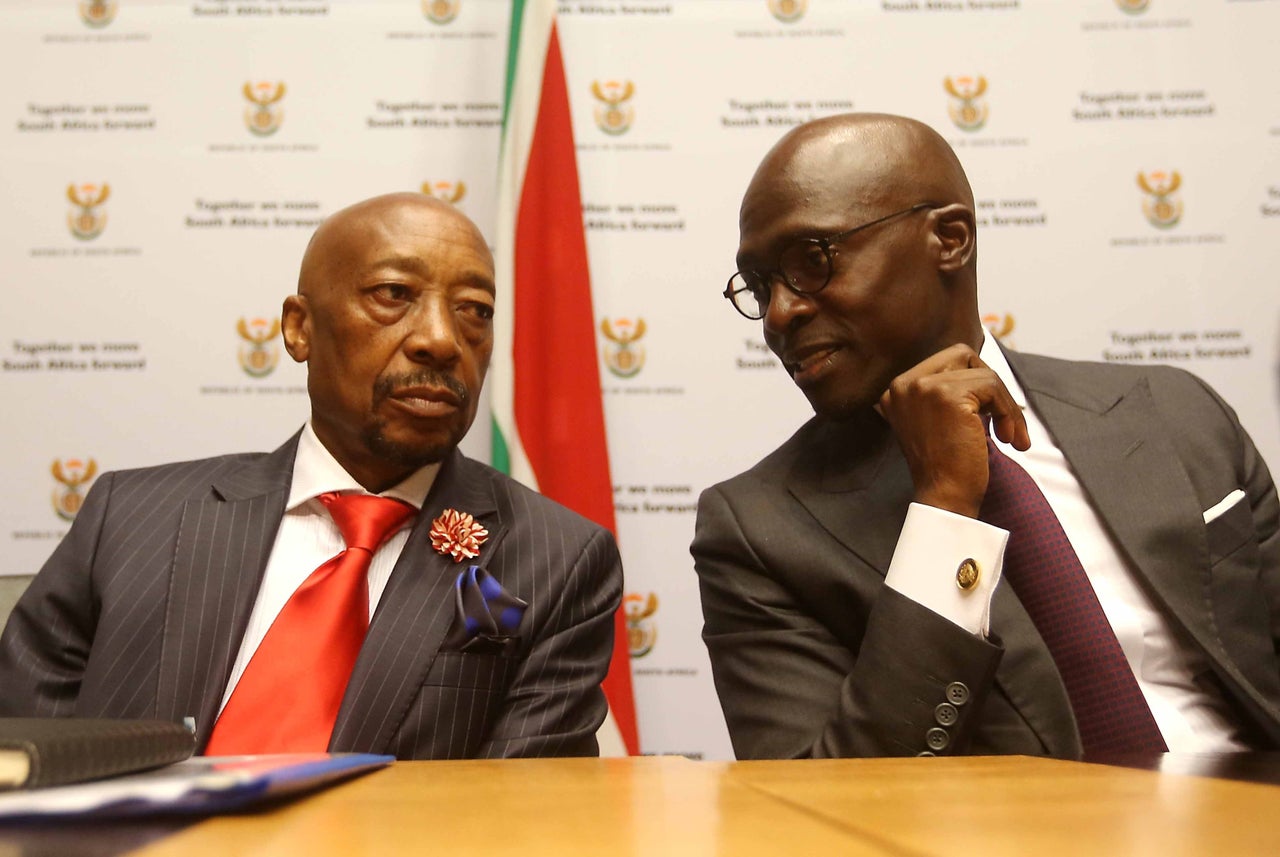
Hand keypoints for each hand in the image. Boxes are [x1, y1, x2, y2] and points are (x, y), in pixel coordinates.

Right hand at [877, 344, 1029, 517]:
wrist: (944, 498)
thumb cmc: (946, 467)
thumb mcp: (935, 421)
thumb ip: (945, 393)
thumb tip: (983, 369)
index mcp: (897, 390)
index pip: (946, 361)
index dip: (975, 383)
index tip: (990, 415)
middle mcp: (904, 383)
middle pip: (962, 356)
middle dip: (990, 385)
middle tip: (1002, 421)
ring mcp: (923, 387)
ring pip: (983, 372)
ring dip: (1005, 404)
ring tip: (1010, 436)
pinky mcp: (947, 395)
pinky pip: (993, 386)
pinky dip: (1010, 412)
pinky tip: (1009, 439)